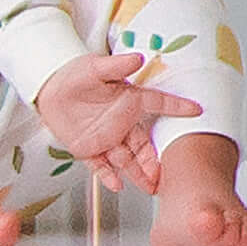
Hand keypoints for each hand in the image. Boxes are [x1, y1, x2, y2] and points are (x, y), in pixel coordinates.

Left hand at [34, 53, 203, 195]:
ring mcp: (106, 137)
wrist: (50, 88)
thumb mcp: (96, 66)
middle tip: (167, 174)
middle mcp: (121, 122)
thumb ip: (117, 65)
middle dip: (156, 161)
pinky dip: (108, 176)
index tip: (196, 110)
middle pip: (144, 145)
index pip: (157, 104)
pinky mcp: (89, 148)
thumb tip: (137, 59)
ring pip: (127, 159)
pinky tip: (116, 185)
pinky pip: (100, 165)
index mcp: (128, 101)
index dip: (177, 107)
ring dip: (138, 173)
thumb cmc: (76, 74)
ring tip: (150, 187)